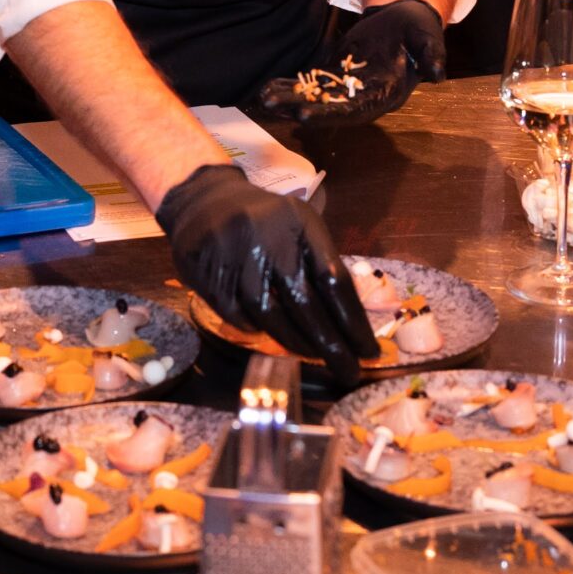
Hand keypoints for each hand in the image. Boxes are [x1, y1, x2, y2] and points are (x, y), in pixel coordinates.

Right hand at [158, 164, 377, 383]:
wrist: (204, 201)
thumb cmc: (265, 222)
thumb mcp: (299, 228)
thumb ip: (320, 265)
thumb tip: (349, 322)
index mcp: (300, 223)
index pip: (333, 278)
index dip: (352, 320)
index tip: (368, 350)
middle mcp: (269, 236)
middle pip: (305, 301)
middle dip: (331, 344)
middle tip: (348, 372)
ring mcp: (235, 254)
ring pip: (270, 312)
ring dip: (296, 341)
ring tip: (313, 356)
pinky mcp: (208, 271)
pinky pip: (237, 314)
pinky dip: (255, 330)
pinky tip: (268, 335)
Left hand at [253, 0, 444, 127]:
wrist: (404, 19)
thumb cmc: (417, 28)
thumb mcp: (427, 36)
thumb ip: (431, 54)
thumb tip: (439, 74)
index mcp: (387, 93)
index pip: (357, 109)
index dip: (331, 114)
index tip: (305, 116)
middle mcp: (365, 97)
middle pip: (331, 109)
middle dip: (303, 109)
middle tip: (276, 108)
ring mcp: (349, 88)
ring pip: (316, 99)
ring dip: (290, 100)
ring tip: (264, 98)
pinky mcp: (336, 75)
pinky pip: (311, 85)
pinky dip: (290, 87)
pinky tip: (268, 87)